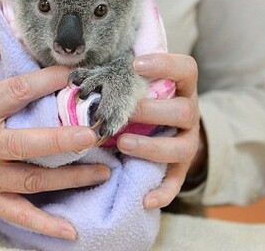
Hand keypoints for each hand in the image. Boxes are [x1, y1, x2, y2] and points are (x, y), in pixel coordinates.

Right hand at [0, 28, 109, 239]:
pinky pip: (18, 214)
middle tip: (96, 131)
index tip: (78, 72)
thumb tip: (8, 14)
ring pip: (30, 180)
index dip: (47, 81)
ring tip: (105, 170)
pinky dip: (45, 225)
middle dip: (61, 139)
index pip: (15, 92)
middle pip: (24, 143)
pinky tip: (73, 232)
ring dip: (69, 179)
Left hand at [116, 53, 205, 208]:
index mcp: (181, 87)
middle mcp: (190, 113)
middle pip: (184, 111)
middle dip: (151, 112)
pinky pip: (176, 182)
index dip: (165, 64)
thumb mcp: (136, 83)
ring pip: (181, 147)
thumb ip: (118, 76)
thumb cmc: (142, 98)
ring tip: (123, 144)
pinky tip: (145, 200)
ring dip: (151, 147)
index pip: (186, 69)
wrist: (167, 126)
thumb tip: (74, 74)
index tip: (135, 64)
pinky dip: (163, 192)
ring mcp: (187, 141)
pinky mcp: (181, 167)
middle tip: (123, 113)